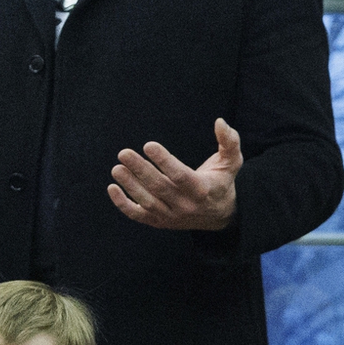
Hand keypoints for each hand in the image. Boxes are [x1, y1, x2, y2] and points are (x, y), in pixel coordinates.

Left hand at [108, 119, 242, 230]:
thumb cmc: (222, 181)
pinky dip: (123, 204)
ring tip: (117, 168)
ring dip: (130, 185)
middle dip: (140, 170)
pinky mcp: (160, 222)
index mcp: (203, 190)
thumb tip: (220, 122)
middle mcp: (186, 206)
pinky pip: (138, 216)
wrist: (220, 215)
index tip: (148, 145)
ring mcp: (172, 216)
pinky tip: (112, 187)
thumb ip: (229, 141)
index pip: (180, 176)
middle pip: (160, 188)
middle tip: (124, 153)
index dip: (164, 161)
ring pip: (147, 202)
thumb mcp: (231, 162)